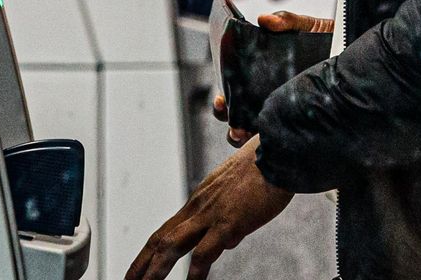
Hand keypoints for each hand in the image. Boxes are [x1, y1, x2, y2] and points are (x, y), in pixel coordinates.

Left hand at [126, 139, 291, 279]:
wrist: (280, 152)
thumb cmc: (267, 168)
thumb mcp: (240, 195)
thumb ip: (230, 220)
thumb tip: (228, 242)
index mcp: (200, 199)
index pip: (168, 229)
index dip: (151, 250)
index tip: (141, 265)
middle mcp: (199, 206)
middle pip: (161, 238)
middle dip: (141, 263)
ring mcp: (211, 214)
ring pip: (172, 245)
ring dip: (155, 270)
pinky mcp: (229, 222)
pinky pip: (205, 252)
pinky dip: (195, 272)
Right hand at [211, 12, 333, 145]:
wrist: (352, 47)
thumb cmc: (325, 37)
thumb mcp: (304, 26)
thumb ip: (286, 21)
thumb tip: (264, 19)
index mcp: (260, 76)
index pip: (233, 94)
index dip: (223, 103)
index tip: (221, 102)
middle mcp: (268, 96)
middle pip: (240, 118)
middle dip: (231, 122)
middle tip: (233, 122)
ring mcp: (285, 109)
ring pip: (259, 132)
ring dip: (247, 136)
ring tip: (247, 134)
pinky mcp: (305, 119)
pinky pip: (289, 137)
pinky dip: (277, 140)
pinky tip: (277, 136)